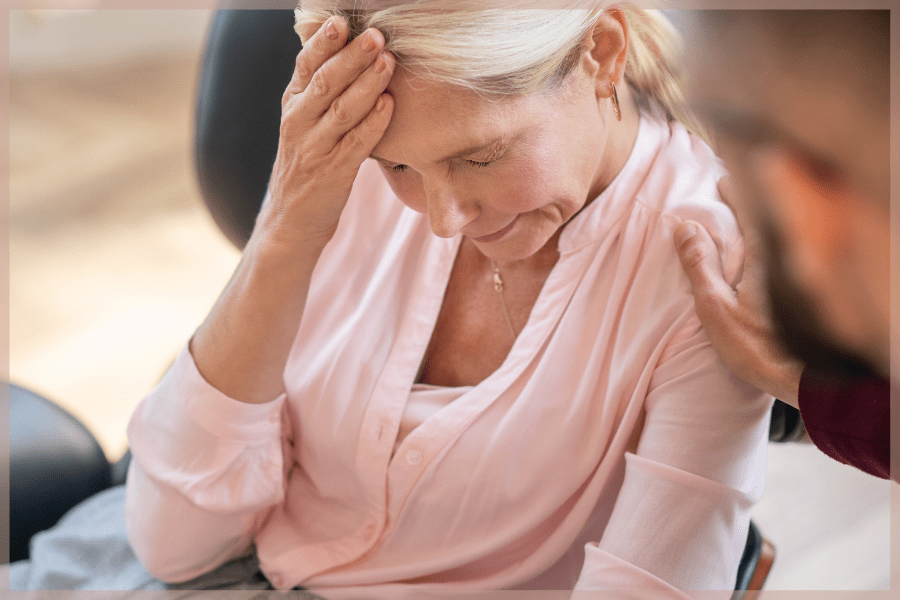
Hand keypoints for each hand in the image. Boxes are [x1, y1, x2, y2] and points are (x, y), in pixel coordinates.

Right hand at [254, 16, 395, 251]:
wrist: (291, 219)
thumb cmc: (307, 163)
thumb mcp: (303, 123)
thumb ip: (318, 90)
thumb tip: (340, 47)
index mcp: (292, 105)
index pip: (305, 66)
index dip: (323, 43)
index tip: (342, 22)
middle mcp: (298, 123)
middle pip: (326, 83)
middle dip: (352, 57)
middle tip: (376, 36)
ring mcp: (315, 149)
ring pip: (342, 110)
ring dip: (367, 84)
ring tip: (388, 61)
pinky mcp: (333, 173)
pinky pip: (356, 144)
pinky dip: (374, 123)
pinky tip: (389, 105)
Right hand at [673, 177, 803, 407]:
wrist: (805, 381)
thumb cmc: (759, 347)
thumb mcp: (715, 307)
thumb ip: (700, 266)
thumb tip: (686, 227)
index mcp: (763, 256)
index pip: (751, 210)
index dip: (736, 193)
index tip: (722, 181)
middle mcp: (783, 261)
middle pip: (767, 223)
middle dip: (749, 207)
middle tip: (731, 196)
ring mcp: (794, 279)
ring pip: (776, 243)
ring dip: (758, 231)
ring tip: (740, 226)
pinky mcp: (798, 298)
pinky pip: (779, 263)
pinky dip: (766, 254)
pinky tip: (756, 263)